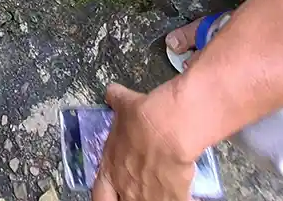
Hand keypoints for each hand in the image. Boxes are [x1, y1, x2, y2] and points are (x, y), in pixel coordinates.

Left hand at [92, 84, 194, 200]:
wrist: (167, 128)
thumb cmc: (143, 119)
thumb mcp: (124, 106)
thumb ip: (116, 102)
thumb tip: (113, 92)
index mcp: (110, 169)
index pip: (100, 194)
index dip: (104, 197)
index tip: (112, 194)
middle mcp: (126, 187)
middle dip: (127, 198)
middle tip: (137, 192)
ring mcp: (147, 197)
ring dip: (152, 197)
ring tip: (160, 191)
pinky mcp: (171, 199)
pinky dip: (179, 197)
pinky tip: (182, 193)